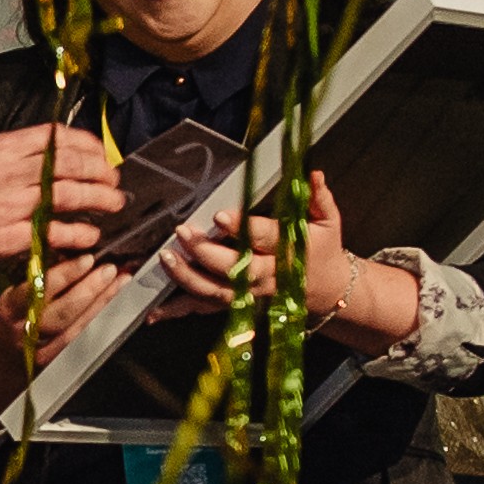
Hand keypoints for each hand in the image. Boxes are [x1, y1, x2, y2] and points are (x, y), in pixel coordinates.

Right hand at [0, 125, 124, 278]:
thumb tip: (23, 152)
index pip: (56, 137)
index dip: (87, 144)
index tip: (101, 153)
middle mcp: (7, 172)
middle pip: (71, 166)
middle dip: (101, 174)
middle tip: (115, 182)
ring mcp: (7, 206)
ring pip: (69, 198)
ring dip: (99, 203)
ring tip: (113, 207)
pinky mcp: (2, 239)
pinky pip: (51, 235)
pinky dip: (76, 236)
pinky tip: (88, 239)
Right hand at [0, 251, 125, 368]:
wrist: (4, 351)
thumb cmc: (13, 312)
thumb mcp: (15, 290)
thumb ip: (38, 275)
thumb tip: (72, 251)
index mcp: (10, 309)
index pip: (39, 290)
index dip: (65, 275)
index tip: (87, 259)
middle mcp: (25, 331)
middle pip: (62, 312)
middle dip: (90, 289)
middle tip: (109, 269)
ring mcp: (41, 349)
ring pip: (76, 326)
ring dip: (101, 302)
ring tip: (119, 281)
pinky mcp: (56, 359)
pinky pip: (81, 336)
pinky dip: (98, 316)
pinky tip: (110, 300)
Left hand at [156, 172, 420, 350]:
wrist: (327, 291)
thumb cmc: (322, 248)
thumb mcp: (328, 220)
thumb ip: (318, 196)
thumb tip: (311, 172)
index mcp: (291, 251)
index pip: (265, 239)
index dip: (242, 227)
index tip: (219, 216)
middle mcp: (269, 276)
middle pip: (235, 270)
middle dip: (206, 253)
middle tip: (182, 232)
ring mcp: (251, 295)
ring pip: (217, 293)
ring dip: (188, 278)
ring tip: (166, 258)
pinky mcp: (238, 305)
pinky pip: (207, 309)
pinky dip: (179, 311)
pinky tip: (154, 312)